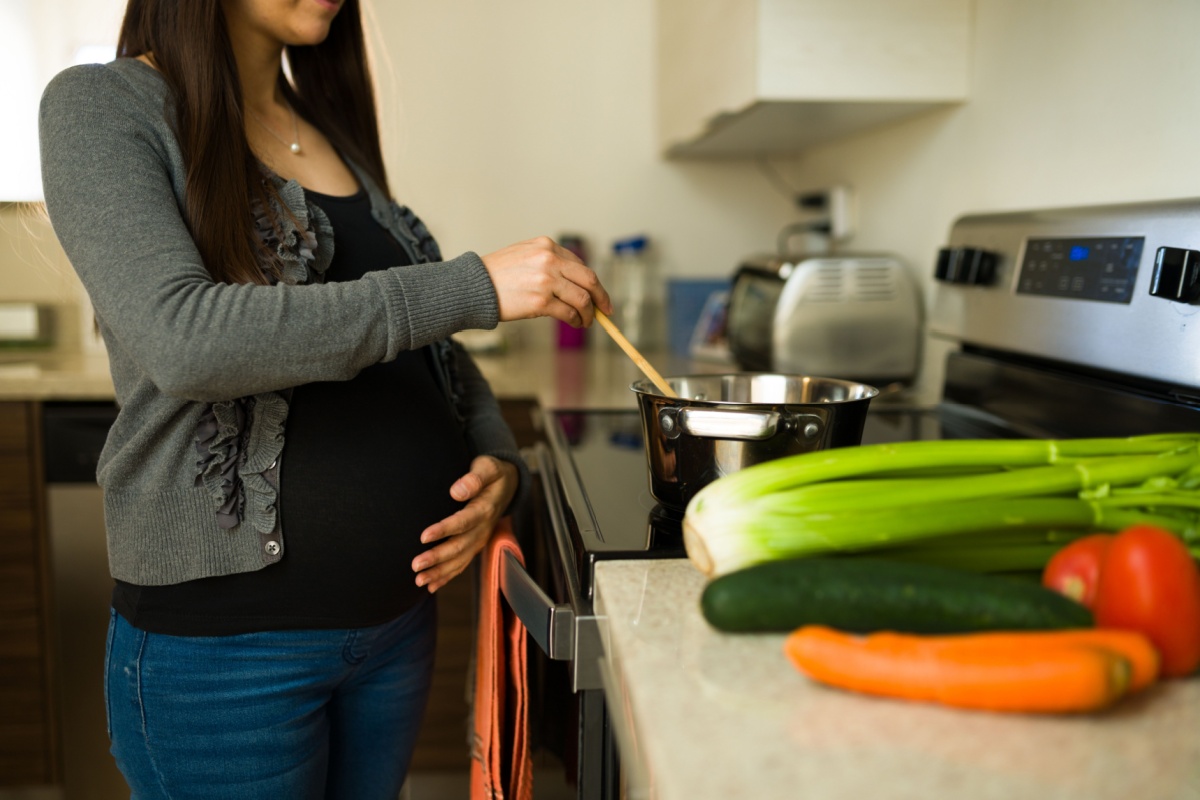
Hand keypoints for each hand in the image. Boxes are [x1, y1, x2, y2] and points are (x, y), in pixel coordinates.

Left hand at [411, 455, 519, 592]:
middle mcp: (483, 529)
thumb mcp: (488, 467)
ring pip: (460, 560)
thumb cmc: (492, 473)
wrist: (508, 484)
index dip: (444, 530)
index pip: (463, 522)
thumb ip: (474, 478)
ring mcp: (479, 540)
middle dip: (437, 558)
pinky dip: (447, 577)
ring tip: (419, 580)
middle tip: (415, 565)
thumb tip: (456, 491)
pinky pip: (462, 564)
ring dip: (440, 572)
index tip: (423, 536)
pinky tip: (431, 586)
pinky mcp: (475, 545)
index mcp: (484, 509)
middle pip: (460, 547)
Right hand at [481, 236, 612, 325]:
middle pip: (589, 280)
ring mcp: (546, 280)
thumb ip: (549, 261)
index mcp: (547, 246)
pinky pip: (568, 313)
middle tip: (606, 310)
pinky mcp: (540, 301)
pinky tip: (574, 323)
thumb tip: (576, 283)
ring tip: (587, 322)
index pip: (580, 265)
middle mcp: (549, 260)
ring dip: (589, 314)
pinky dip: (575, 320)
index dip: (594, 283)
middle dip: (601, 297)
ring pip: (582, 299)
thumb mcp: (525, 254)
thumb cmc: (497, 274)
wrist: (473, 286)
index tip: (599, 294)